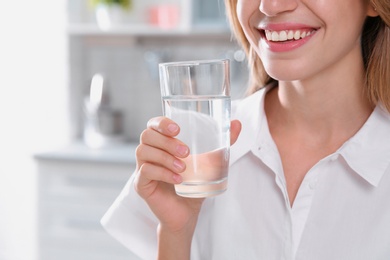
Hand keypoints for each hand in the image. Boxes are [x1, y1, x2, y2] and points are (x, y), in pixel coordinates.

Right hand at [134, 117, 240, 256]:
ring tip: (184, 167)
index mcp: (161, 143)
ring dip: (165, 157)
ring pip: (143, 151)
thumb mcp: (210, 162)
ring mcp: (142, 168)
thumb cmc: (195, 184)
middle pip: (147, 136)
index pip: (153, 125)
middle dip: (167, 141)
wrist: (188, 212)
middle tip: (186, 152)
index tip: (177, 129)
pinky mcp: (141, 184)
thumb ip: (223, 143)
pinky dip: (162, 173)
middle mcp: (149, 153)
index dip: (161, 123)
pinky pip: (145, 171)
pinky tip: (178, 179)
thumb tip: (237, 124)